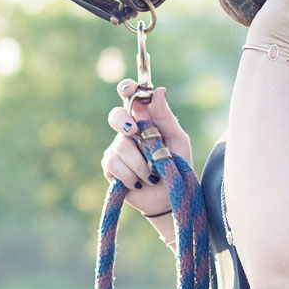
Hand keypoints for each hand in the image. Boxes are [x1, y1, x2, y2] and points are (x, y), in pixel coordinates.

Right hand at [100, 84, 192, 218]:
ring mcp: (118, 149)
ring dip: (139, 163)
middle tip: (133, 131)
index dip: (127, 88)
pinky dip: (130, 175)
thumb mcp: (178, 141)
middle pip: (116, 116)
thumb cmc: (177, 167)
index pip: (131, 98)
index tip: (130, 89)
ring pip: (120, 145)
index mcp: (146, 120)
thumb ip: (166, 118)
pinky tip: (138, 183)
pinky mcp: (110, 167)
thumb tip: (159, 90)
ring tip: (151, 175)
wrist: (169, 200)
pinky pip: (114, 163)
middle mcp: (129, 132)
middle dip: (122, 122)